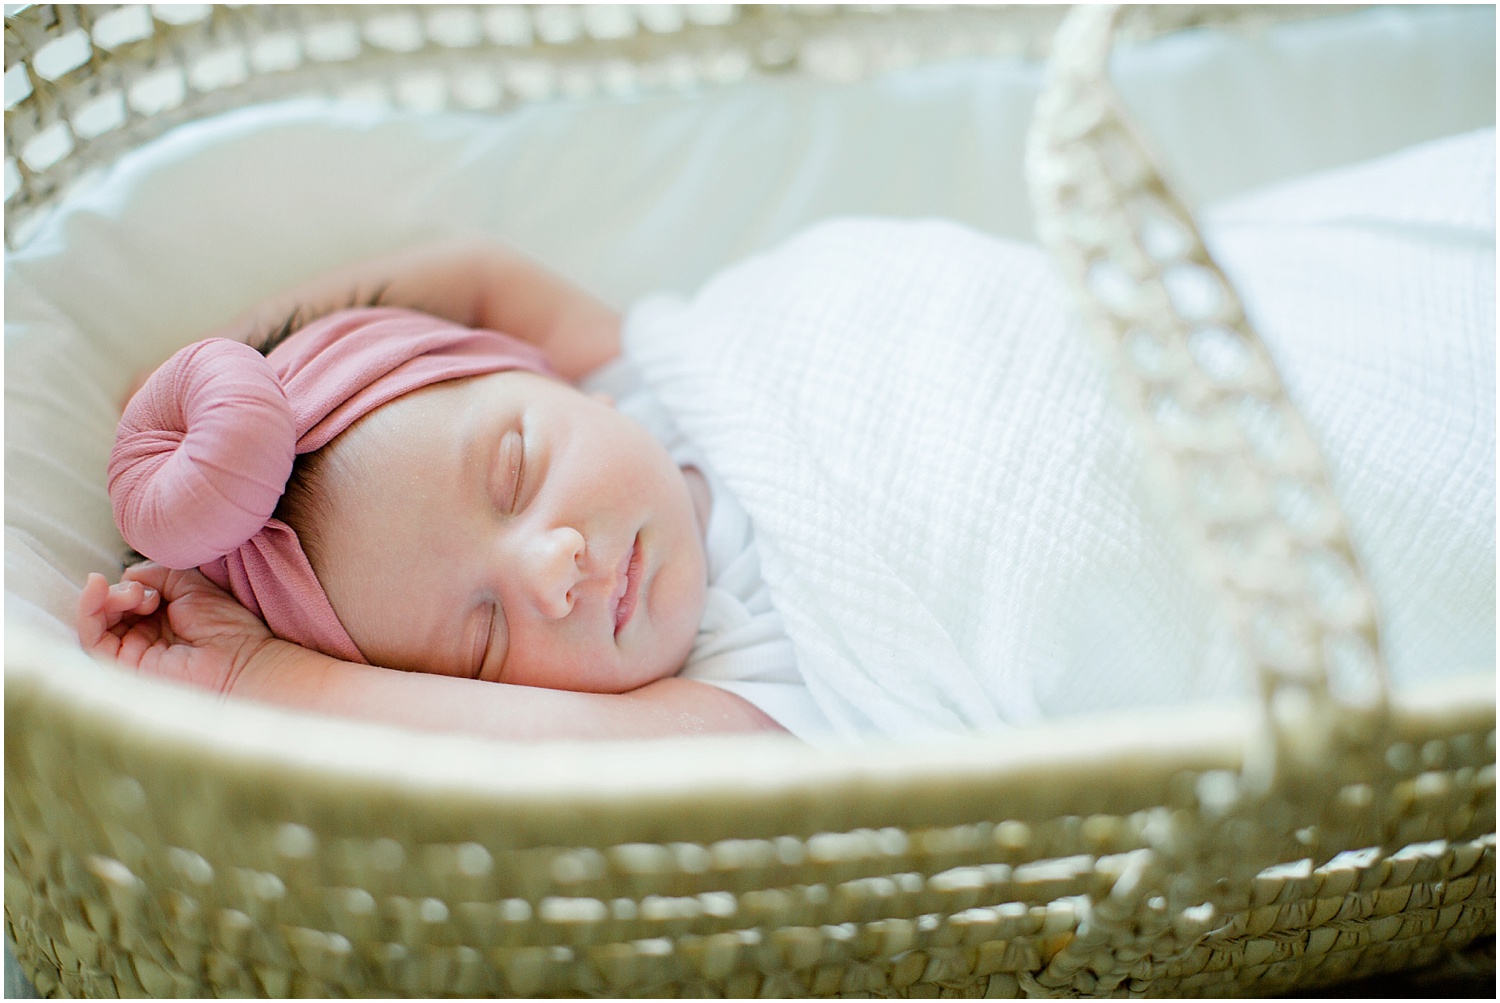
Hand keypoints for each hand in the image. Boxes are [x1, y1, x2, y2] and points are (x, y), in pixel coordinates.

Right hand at [76, 565, 282, 695]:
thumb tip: (126, 575)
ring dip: (108, 598)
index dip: (135, 583)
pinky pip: (92, 638)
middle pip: (111, 608)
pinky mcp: (123, 666)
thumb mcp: (191, 586)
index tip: (155, 586)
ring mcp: (133, 652)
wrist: (242, 662)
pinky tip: (98, 587)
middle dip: (120, 591)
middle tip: (141, 592)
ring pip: (98, 620)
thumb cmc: (227, 628)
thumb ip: (158, 575)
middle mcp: (146, 635)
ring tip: (134, 595)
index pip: (131, 596)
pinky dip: (88, 610)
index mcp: (164, 618)